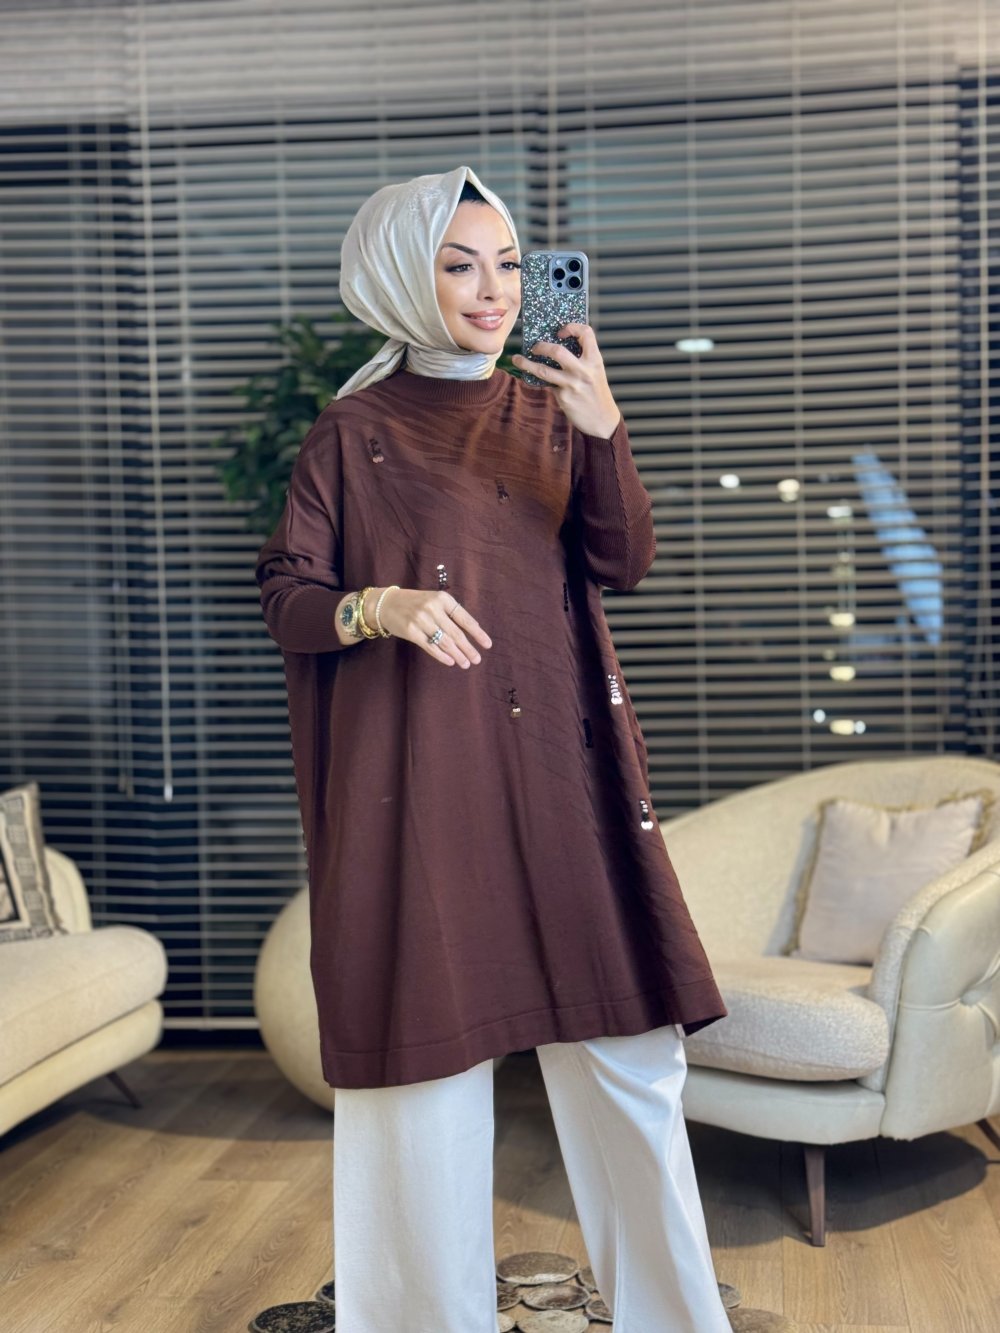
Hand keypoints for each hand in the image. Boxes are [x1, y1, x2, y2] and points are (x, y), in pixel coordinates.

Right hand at [377, 587, 492, 668]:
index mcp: (442, 599)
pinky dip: (442, 656)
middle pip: (456, 633)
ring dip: (457, 655)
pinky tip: (450, 661)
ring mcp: (421, 620)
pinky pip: (430, 647)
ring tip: (466, 664)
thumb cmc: (415, 603)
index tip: (487, 645)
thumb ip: (450, 613)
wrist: (386, 604)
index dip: (477, 633)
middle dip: (468, 648)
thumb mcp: (434, 601)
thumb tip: (473, 631)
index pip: (465, 618)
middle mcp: (433, 608)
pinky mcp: (411, 632)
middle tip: (477, 659)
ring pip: (445, 642)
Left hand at [512, 323, 621, 438]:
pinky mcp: (563, 397)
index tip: (560, 332)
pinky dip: (540, 381)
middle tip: (534, 347)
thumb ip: (582, 359)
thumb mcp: (595, 371)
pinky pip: (547, 385)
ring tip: (517, 359)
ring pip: (543, 370)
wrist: (602, 420)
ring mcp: (572, 384)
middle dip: (541, 346)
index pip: (586, 333)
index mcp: (595, 360)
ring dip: (526, 363)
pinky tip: (534, 380)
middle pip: (557, 351)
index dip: (571, 327)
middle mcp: (583, 370)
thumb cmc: (596, 392)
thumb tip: (556, 347)